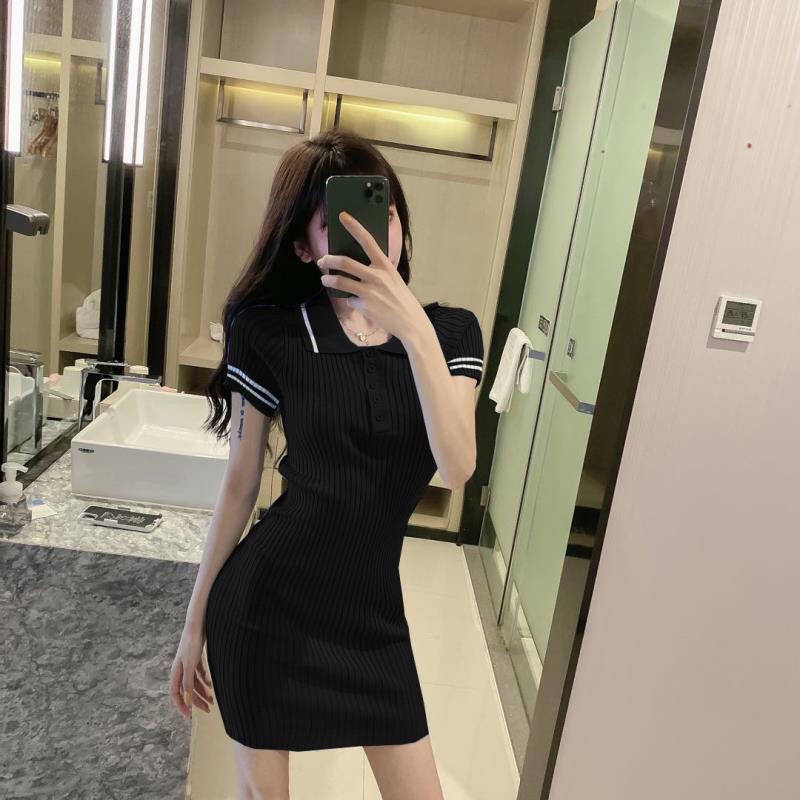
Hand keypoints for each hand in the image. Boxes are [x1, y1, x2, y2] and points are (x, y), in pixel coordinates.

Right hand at [170, 623, 214, 719]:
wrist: (198, 624)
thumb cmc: (192, 643)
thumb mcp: (190, 665)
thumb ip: (188, 683)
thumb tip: (187, 701)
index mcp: (176, 672)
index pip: (176, 694)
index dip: (181, 706)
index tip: (189, 717)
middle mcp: (181, 669)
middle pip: (187, 690)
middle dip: (197, 701)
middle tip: (208, 709)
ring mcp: (188, 663)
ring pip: (194, 682)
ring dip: (202, 691)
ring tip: (212, 699)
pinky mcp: (195, 657)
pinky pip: (199, 673)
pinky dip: (205, 680)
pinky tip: (211, 684)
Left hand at [317, 211, 423, 341]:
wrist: (410, 321)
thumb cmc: (400, 298)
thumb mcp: (392, 278)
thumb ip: (376, 269)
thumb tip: (354, 265)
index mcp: (385, 265)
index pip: (367, 240)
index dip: (354, 226)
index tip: (342, 216)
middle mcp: (376, 276)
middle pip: (345, 262)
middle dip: (329, 260)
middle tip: (322, 260)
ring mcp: (369, 292)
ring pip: (340, 282)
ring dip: (328, 280)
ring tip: (325, 280)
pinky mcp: (364, 306)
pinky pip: (350, 299)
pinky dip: (350, 300)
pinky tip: (356, 302)